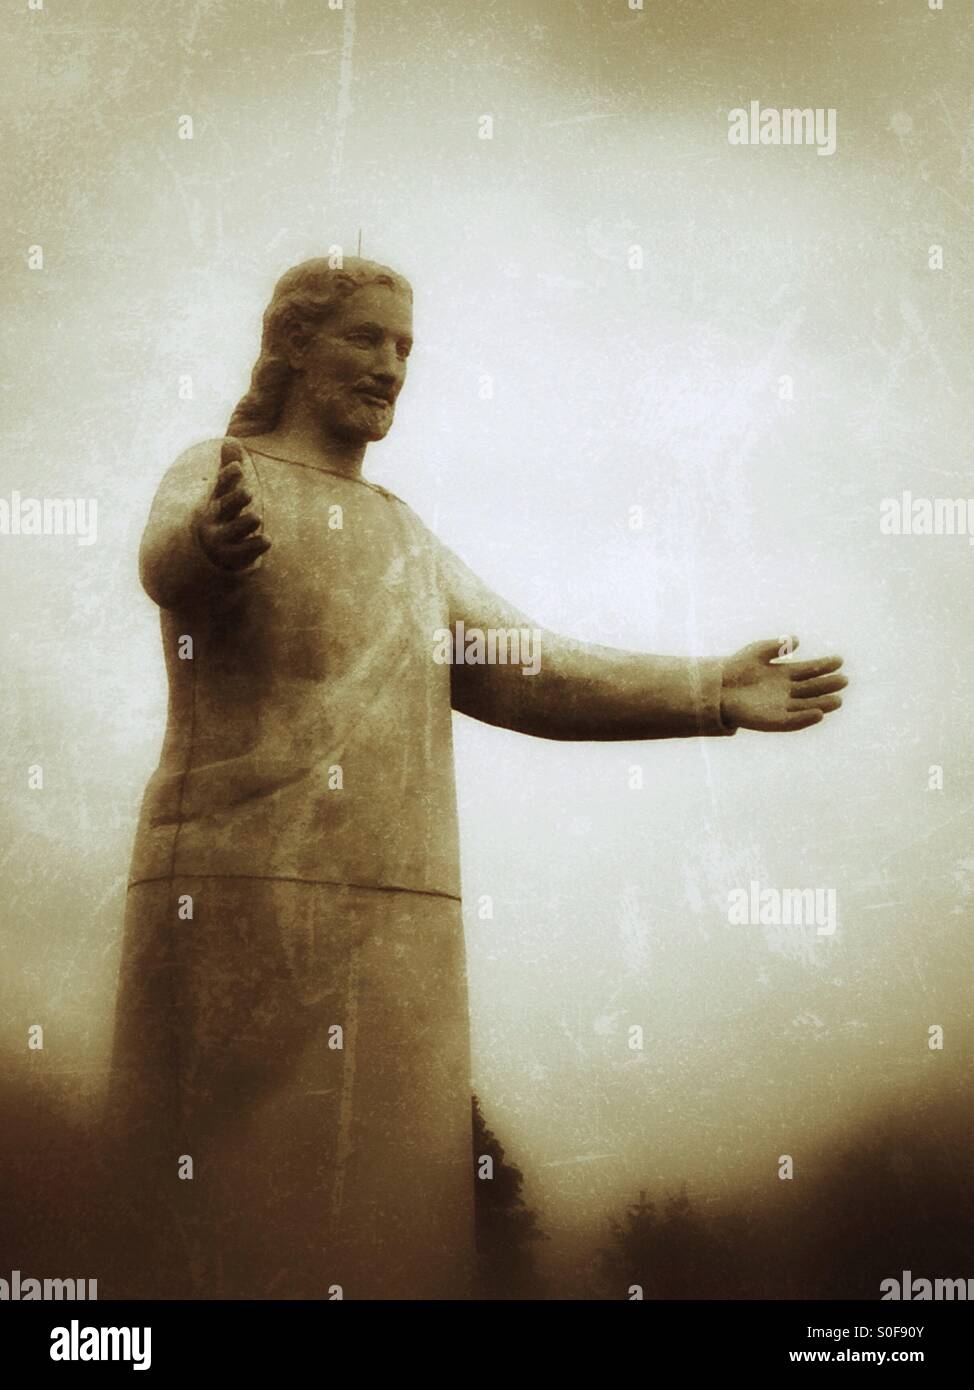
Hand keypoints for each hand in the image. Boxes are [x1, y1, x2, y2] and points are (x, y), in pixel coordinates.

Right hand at [194, 441, 270, 571]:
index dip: (229, 477)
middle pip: (224, 507)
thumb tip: (231, 440)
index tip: (238, 467)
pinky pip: (243, 553)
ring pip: (232, 531)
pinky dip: (254, 546)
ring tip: (255, 517)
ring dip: (243, 524)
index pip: (221, 486)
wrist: (211, 553)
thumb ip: (230, 467)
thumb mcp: (227, 492)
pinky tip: (268, 540)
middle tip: (248, 492)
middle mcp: (216, 519)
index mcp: (217, 500)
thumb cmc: (225, 515)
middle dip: (234, 499)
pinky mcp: (233, 557)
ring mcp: (223, 539)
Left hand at [720, 637, 846, 731]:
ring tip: (838, 700)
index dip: (824, 665)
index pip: (809, 670)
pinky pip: (793, 721)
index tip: (839, 660)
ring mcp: (781, 707)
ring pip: (807, 706)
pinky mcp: (773, 721)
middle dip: (828, 685)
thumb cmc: (735, 668)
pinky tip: (818, 714)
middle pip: (812, 688)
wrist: (716, 688)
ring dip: (822, 703)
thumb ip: (776, 646)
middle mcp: (786, 691)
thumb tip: (796, 640)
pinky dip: (805, 718)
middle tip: (844, 680)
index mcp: (784, 674)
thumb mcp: (757, 651)